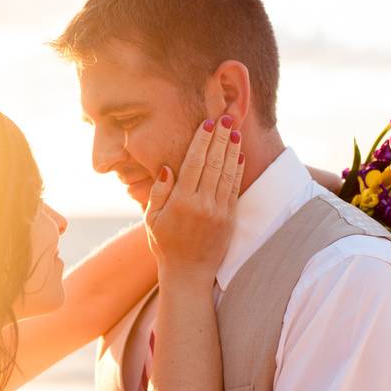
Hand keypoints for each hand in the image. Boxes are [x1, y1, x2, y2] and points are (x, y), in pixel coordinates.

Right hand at [144, 117, 244, 285]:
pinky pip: (234, 188)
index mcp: (180, 202)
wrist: (188, 273)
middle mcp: (202, 204)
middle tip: (226, 117)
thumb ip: (159, 192)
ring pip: (227, 172)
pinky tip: (239, 154)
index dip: (202, 141)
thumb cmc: (165, 244)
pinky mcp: (229, 218)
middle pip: (213, 163)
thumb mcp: (151, 219)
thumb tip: (168, 168)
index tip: (207, 123)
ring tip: (234, 129)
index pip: (193, 163)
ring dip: (231, 149)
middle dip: (220, 138)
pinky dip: (237, 169)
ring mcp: (218, 211)